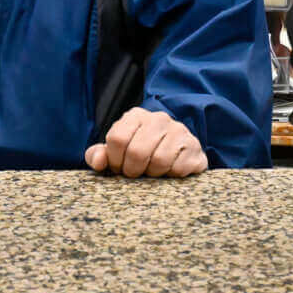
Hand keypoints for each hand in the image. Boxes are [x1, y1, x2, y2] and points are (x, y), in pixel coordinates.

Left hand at [84, 107, 208, 178]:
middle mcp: (158, 119)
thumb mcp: (116, 152)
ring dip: (153, 174)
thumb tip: (97, 161)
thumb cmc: (140, 153)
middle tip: (136, 174)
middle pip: (137, 151)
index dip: (115, 160)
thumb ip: (99, 155)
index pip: (117, 138)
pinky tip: (170, 171)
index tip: (119, 168)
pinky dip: (171, 177)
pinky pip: (179, 168)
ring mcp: (179, 131)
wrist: (177, 154)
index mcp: (136, 116)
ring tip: (153, 172)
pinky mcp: (195, 148)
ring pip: (159, 161)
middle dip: (132, 170)